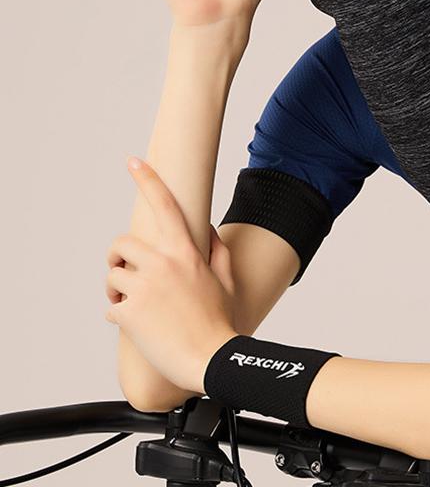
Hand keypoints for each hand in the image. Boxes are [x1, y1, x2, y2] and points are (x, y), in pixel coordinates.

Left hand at [105, 155, 237, 393]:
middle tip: (124, 270)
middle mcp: (163, 263)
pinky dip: (119, 316)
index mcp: (187, 252)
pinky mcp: (130, 312)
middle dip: (118, 256)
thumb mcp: (227, 281)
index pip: (165, 205)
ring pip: (112, 275)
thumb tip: (211, 232)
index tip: (133, 162)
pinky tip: (138, 326)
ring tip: (135, 305)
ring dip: (117, 289)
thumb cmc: (221, 321)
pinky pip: (111, 306)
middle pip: (122, 243)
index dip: (148, 179)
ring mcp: (144, 287)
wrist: (211, 359)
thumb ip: (218, 252)